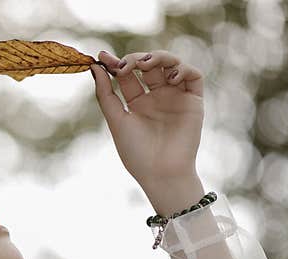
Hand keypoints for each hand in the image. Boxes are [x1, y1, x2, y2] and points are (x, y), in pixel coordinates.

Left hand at [90, 50, 204, 210]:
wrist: (161, 173)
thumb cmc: (136, 152)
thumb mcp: (116, 120)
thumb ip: (105, 94)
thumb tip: (94, 67)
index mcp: (137, 103)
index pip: (127, 75)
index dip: (116, 63)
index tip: (102, 57)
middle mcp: (156, 97)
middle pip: (148, 65)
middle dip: (135, 58)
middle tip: (125, 65)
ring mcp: (175, 97)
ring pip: (171, 64)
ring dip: (159, 57)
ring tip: (145, 64)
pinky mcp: (193, 101)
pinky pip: (194, 76)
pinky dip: (183, 69)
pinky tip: (169, 78)